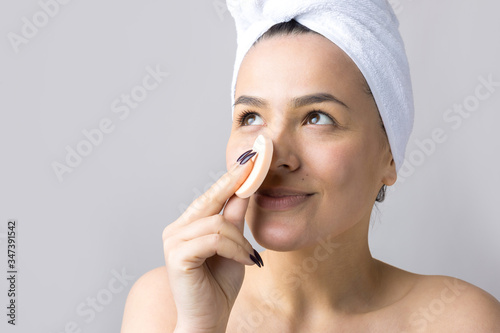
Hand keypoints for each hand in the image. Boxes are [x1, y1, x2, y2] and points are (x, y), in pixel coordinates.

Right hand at [162, 151, 261, 332]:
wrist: (209, 320)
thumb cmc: (220, 286)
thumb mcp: (235, 246)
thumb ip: (235, 219)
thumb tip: (246, 189)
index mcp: (188, 226)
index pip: (211, 196)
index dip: (230, 177)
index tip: (249, 158)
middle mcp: (176, 230)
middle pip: (210, 200)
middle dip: (235, 182)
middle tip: (255, 163)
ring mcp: (173, 241)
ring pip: (217, 223)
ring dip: (241, 241)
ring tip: (250, 257)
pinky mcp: (177, 256)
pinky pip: (215, 239)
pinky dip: (235, 249)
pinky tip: (244, 261)